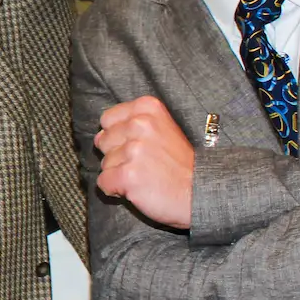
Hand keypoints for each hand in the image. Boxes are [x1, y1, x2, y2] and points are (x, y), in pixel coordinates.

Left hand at [94, 96, 194, 228]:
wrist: (201, 191)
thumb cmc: (180, 164)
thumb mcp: (162, 129)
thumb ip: (131, 125)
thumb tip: (98, 137)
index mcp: (147, 108)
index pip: (108, 119)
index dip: (118, 136)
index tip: (139, 146)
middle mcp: (140, 124)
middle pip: (103, 141)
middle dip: (118, 155)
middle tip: (144, 164)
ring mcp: (134, 150)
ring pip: (104, 163)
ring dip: (119, 173)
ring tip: (145, 176)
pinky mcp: (128, 175)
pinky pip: (103, 182)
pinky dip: (115, 190)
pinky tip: (136, 189)